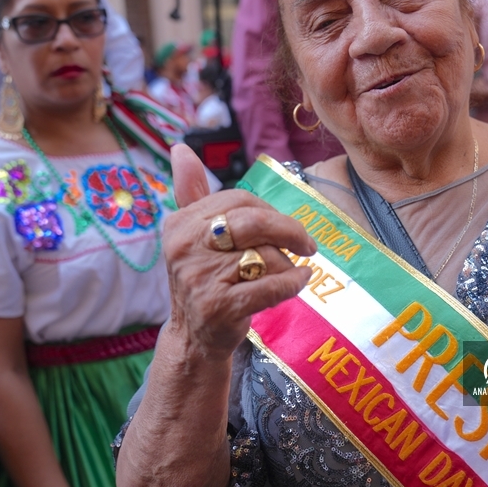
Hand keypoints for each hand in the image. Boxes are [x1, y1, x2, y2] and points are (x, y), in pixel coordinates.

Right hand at [163, 145, 315, 359]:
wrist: (193, 337)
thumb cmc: (204, 279)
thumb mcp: (192, 235)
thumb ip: (192, 192)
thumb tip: (180, 148)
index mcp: (180, 224)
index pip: (237, 200)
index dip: (269, 210)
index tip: (285, 225)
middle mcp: (185, 249)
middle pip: (252, 222)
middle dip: (288, 230)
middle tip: (307, 244)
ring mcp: (200, 279)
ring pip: (265, 256)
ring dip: (287, 264)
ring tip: (289, 272)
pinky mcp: (219, 307)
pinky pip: (271, 285)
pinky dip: (293, 282)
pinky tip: (301, 281)